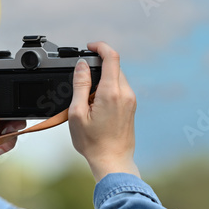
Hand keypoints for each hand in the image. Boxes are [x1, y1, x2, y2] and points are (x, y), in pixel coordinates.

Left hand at [0, 67, 24, 187]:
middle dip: (12, 118)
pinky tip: (0, 146)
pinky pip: (9, 133)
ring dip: (10, 132)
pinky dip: (8, 140)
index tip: (8, 107)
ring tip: (1, 139)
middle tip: (6, 127)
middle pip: (8, 105)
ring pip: (11, 120)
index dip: (6, 94)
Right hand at [68, 42, 139, 182]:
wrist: (113, 161)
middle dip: (98, 67)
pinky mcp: (131, 107)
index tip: (89, 47)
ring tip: (88, 99)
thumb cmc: (93, 142)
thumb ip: (80, 85)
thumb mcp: (77, 112)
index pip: (111, 57)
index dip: (100, 47)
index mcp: (112, 92)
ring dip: (103, 79)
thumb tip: (82, 65)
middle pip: (114, 66)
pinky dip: (108, 89)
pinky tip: (97, 106)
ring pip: (117, 78)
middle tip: (82, 81)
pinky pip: (120, 89)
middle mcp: (126, 93)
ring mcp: (131, 100)